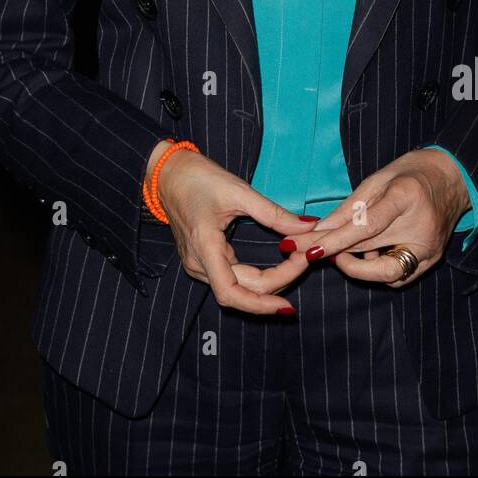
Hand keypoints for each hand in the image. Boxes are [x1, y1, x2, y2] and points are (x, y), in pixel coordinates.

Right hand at [147, 143, 319, 314]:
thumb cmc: (198, 178)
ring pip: (238, 288)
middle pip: (241, 291)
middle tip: (306, 260)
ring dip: (269, 283)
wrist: (169, 174)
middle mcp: (198, 263)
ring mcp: (198, 264)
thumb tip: (309, 226)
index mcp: (204, 246)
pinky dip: (258, 277)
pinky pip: (232, 279)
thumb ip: (273, 213)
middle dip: (278, 282)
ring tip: (296, 266)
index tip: (290, 299)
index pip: (232, 293)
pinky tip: (278, 269)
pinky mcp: (203, 260)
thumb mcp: (239, 191)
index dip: (262, 303)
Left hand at [257, 148, 471, 288]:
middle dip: (336, 254)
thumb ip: (349, 208)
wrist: (454, 178)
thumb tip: (319, 230)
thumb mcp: (377, 179)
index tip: (311, 250)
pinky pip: (397, 276)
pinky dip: (376, 269)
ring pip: (383, 272)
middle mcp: (421, 228)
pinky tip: (369, 253)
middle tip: (306, 252)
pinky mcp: (432, 261)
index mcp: (406, 196)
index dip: (337, 240)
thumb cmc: (412, 172)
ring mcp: (429, 249)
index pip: (367, 226)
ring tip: (342, 249)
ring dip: (356, 266)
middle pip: (371, 250)